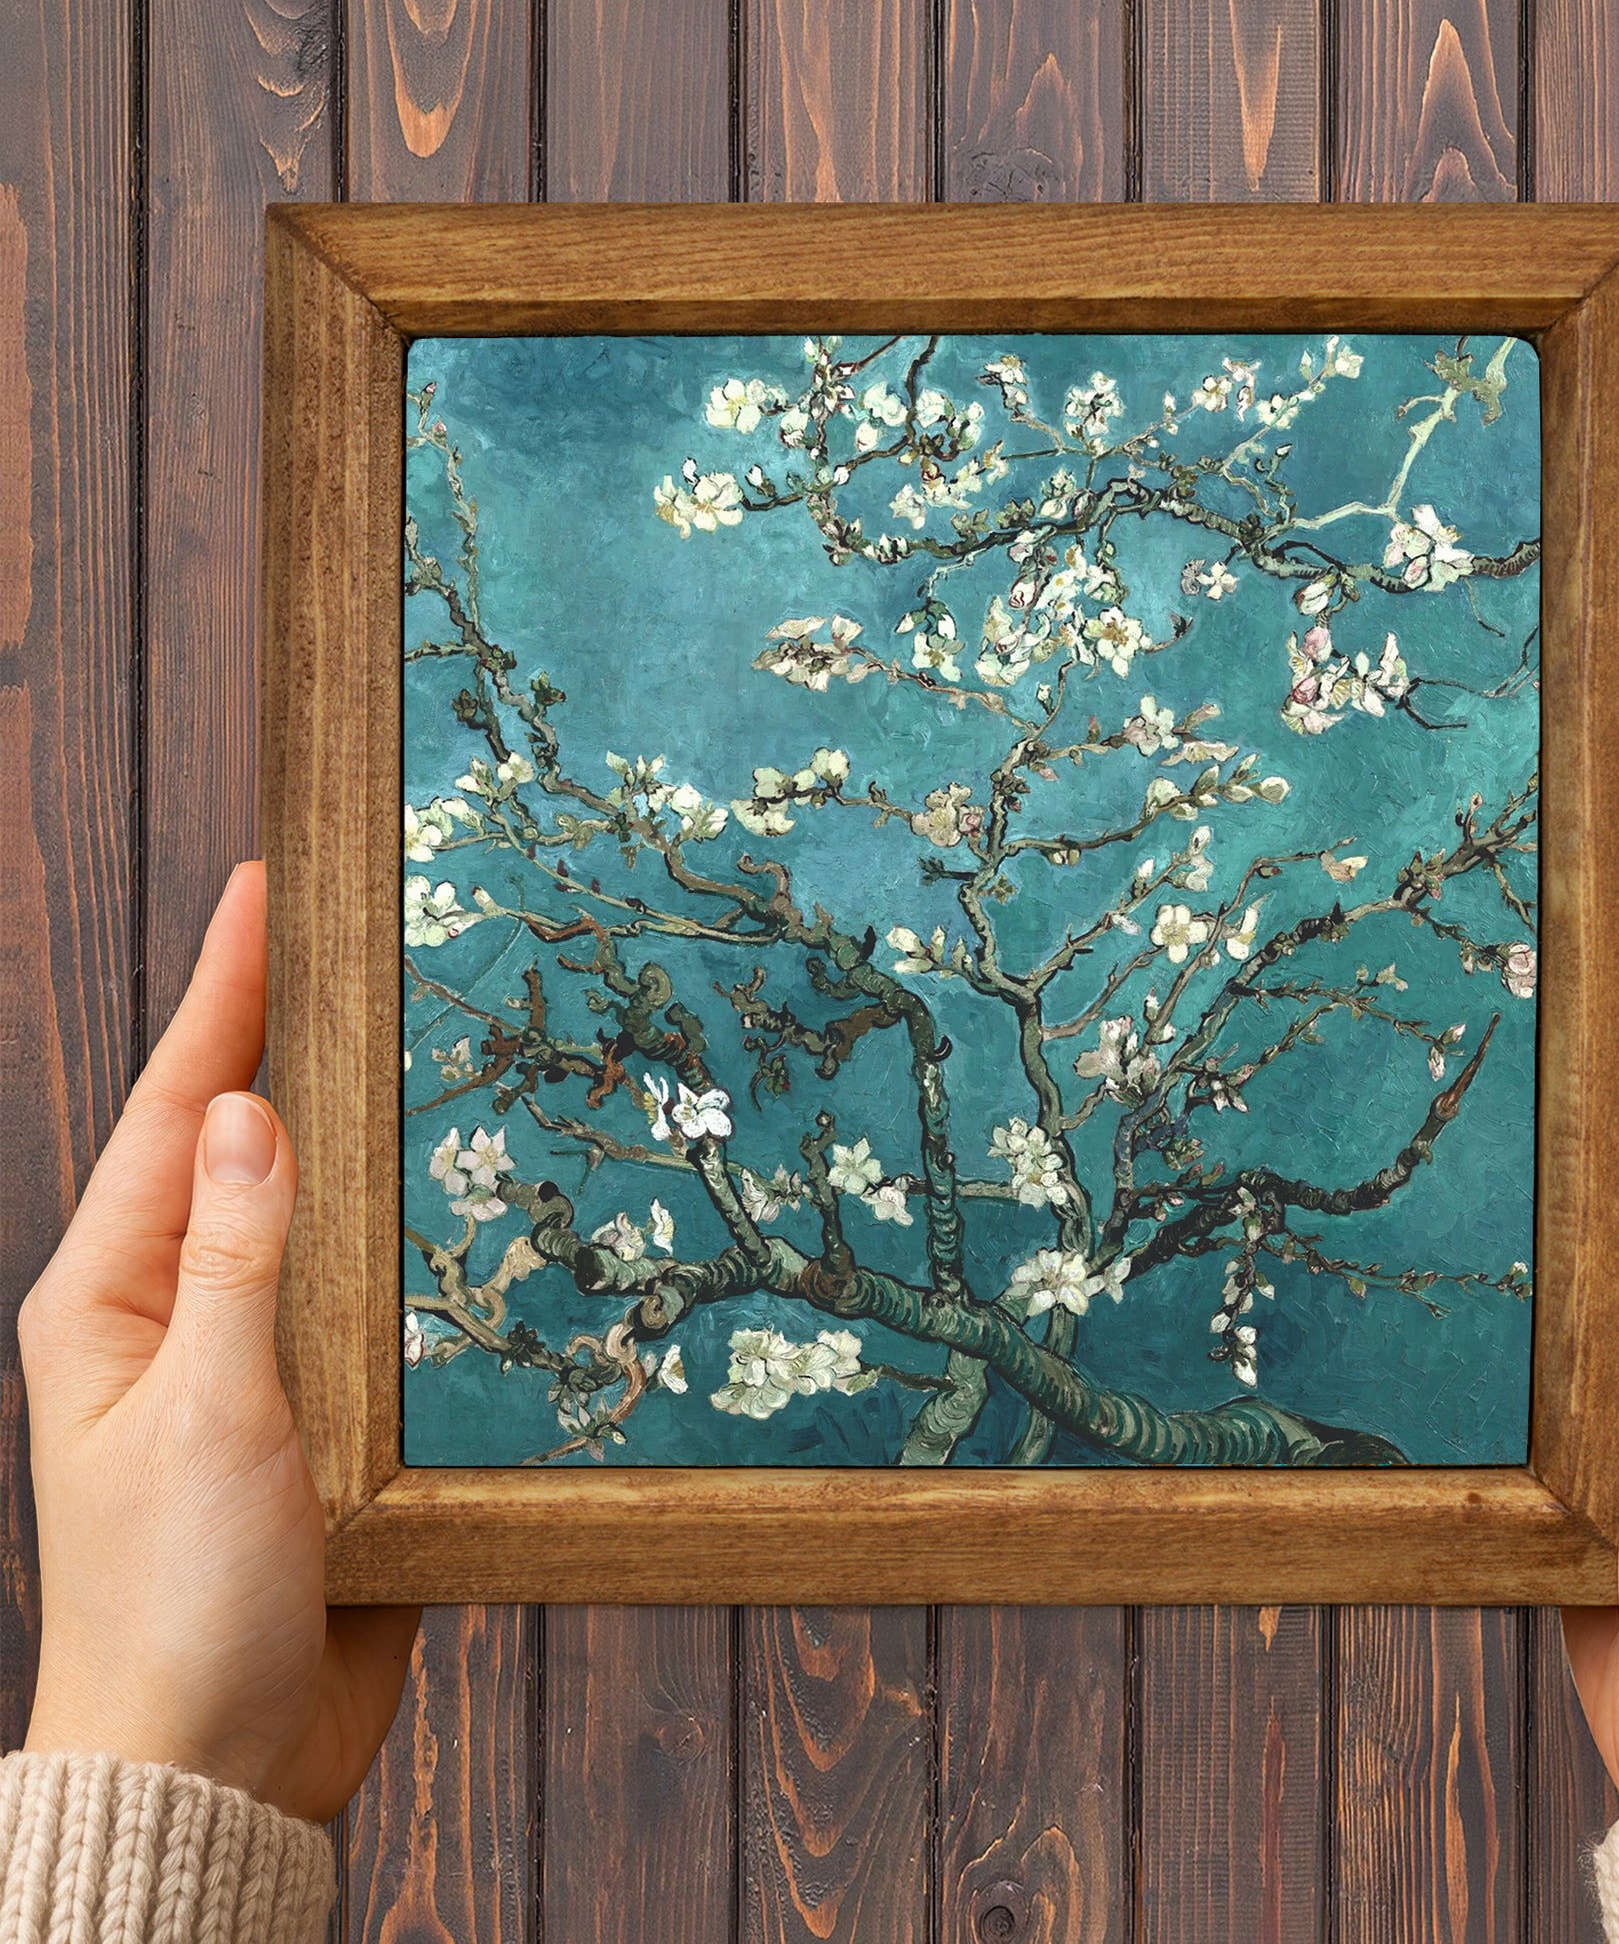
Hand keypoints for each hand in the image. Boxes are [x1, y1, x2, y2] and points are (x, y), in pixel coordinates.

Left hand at [17, 863, 417, 1821]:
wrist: (218, 1764)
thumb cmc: (178, 1601)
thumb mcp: (208, 1414)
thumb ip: (236, 1259)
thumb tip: (249, 1108)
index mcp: (110, 1296)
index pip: (174, 1107)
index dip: (222, 993)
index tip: (267, 888)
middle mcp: (178, 1311)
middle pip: (244, 1140)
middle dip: (296, 1036)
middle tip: (366, 934)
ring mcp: (256, 1358)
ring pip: (319, 1212)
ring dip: (369, 1131)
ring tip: (432, 1036)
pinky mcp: (327, 1410)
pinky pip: (374, 1294)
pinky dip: (415, 1234)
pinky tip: (473, 1195)